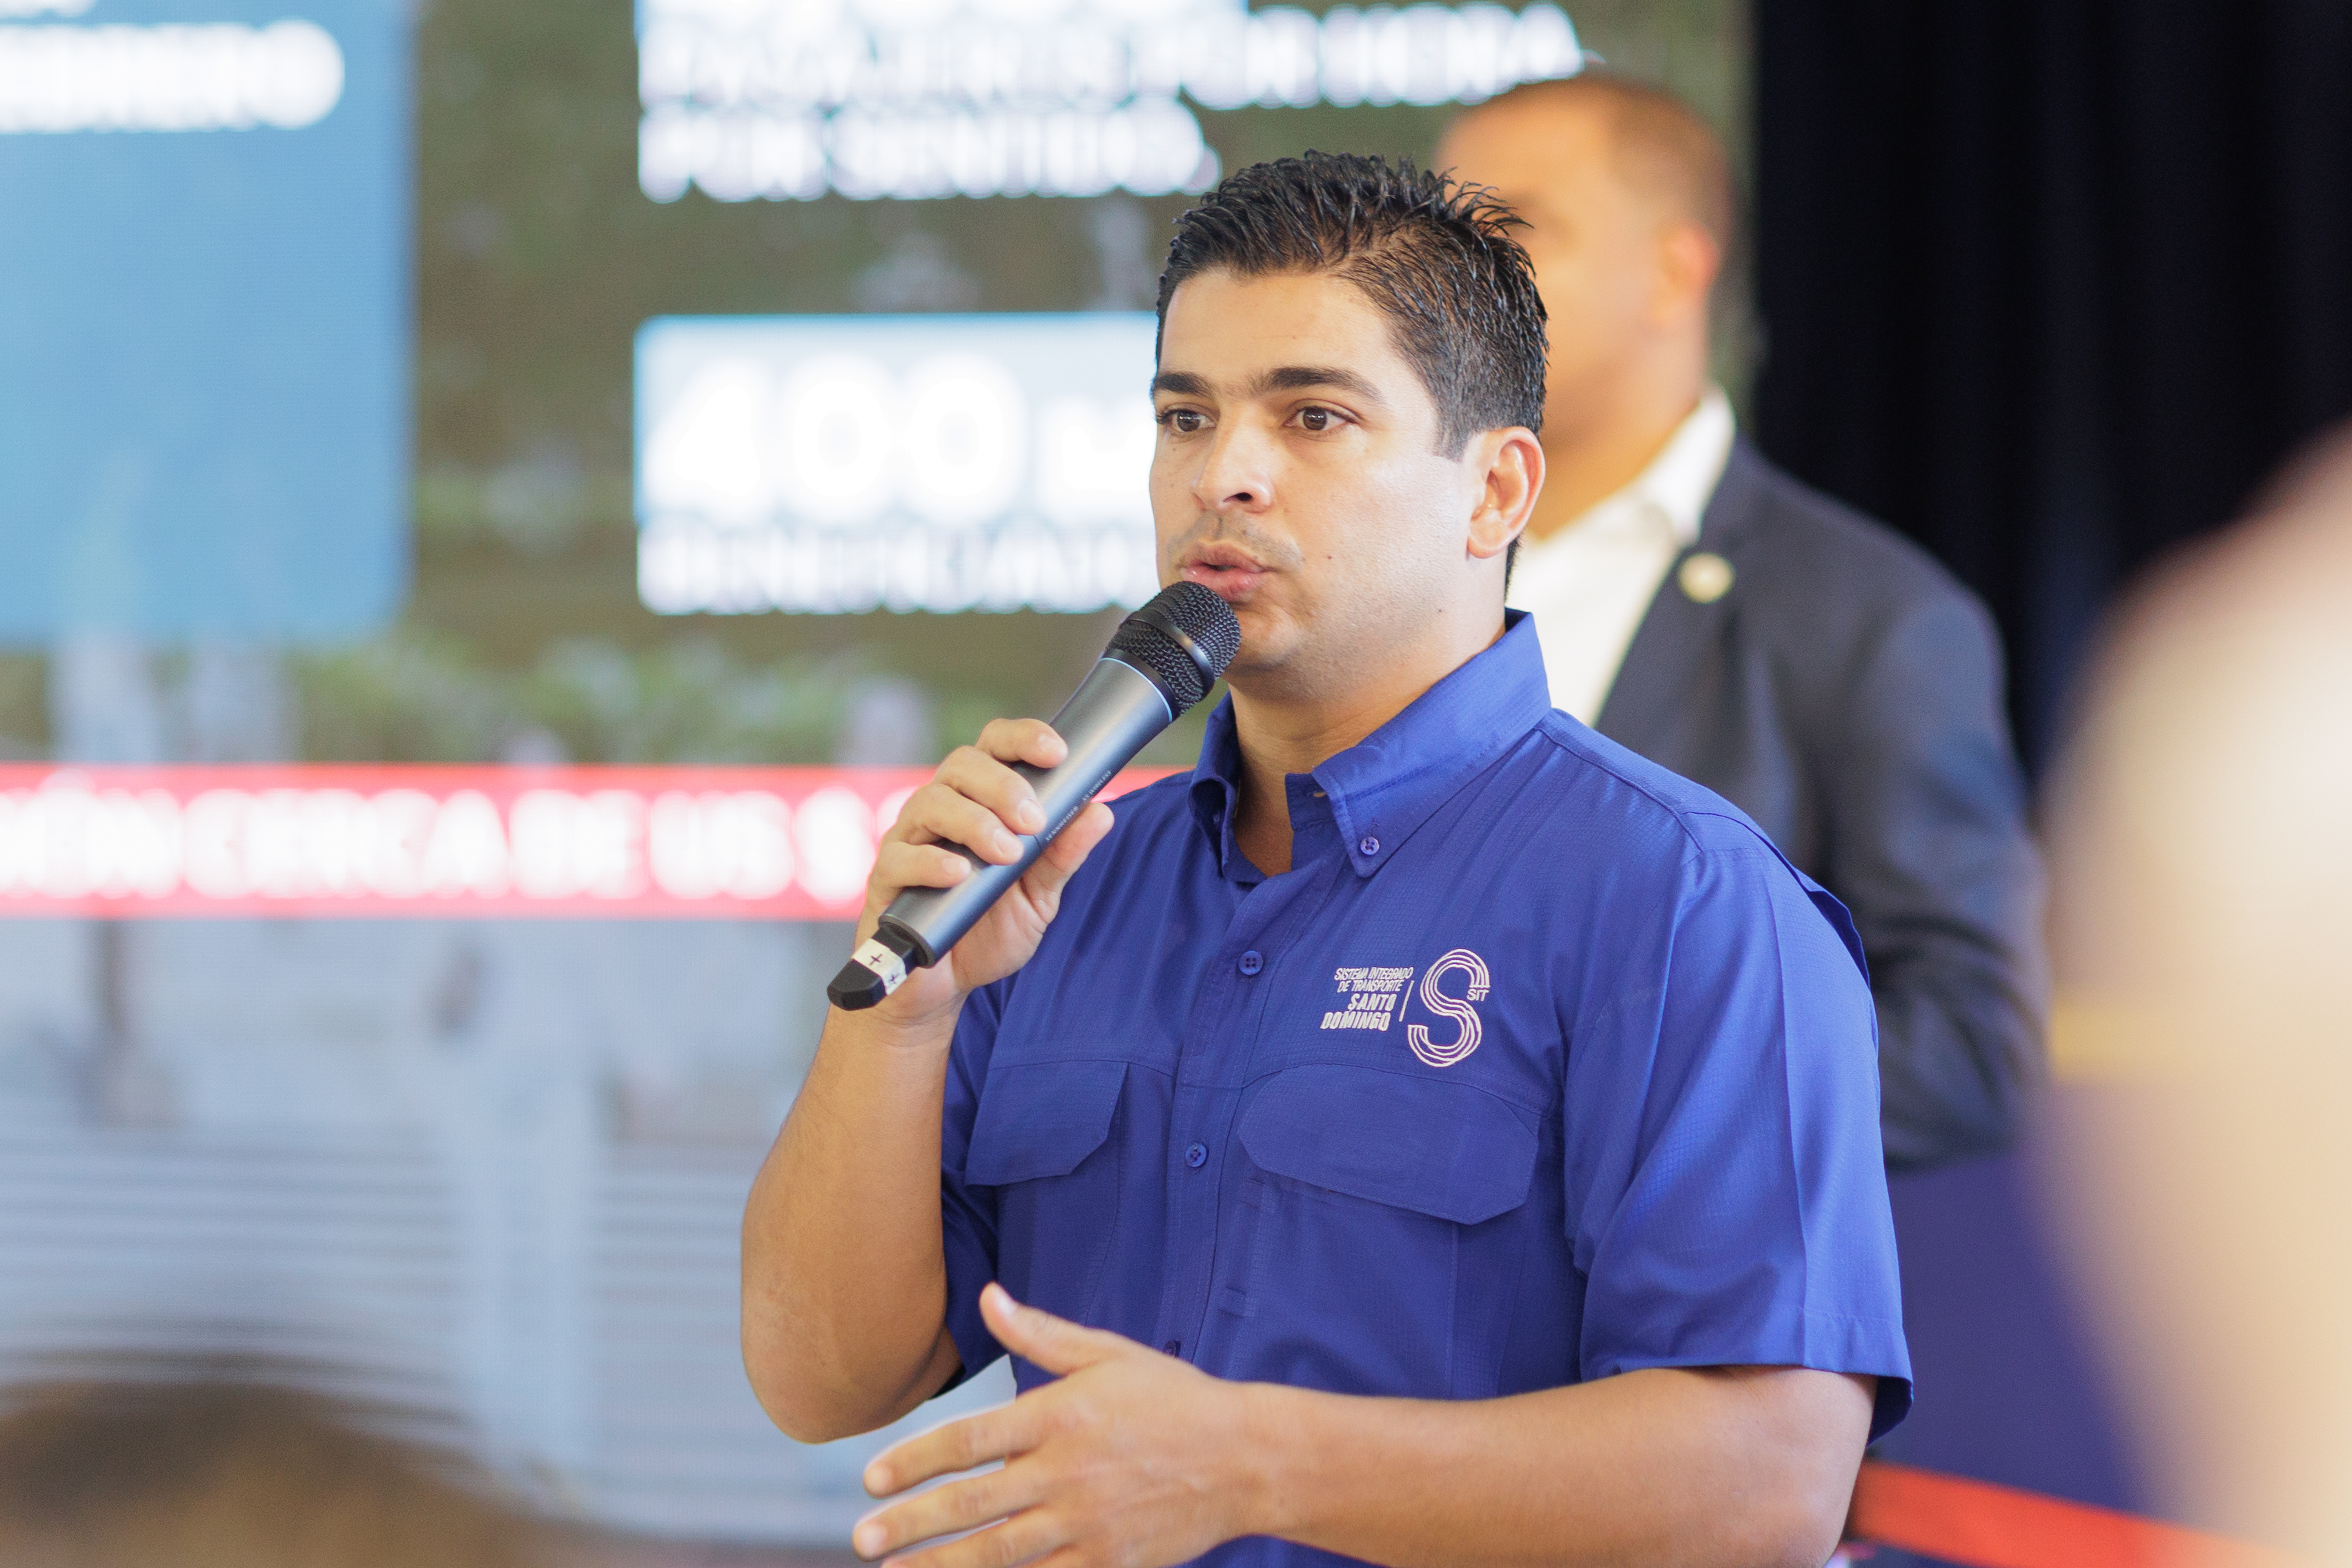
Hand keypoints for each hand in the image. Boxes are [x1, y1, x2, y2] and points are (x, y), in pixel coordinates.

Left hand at [852, 1285, 1262, 1566]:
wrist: (1246, 1459)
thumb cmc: (1173, 1398)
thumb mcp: (1107, 1353)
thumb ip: (1039, 1334)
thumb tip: (988, 1296)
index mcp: (1060, 1415)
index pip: (968, 1439)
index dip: (914, 1459)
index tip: (870, 1479)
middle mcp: (1067, 1472)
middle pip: (972, 1502)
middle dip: (910, 1523)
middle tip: (862, 1538)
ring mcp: (1087, 1523)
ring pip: (998, 1553)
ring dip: (940, 1566)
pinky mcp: (1108, 1563)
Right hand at [855, 721, 1116, 1030]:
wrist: (945, 985)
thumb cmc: (990, 929)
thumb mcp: (1038, 895)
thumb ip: (1063, 855)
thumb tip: (1100, 813)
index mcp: (980, 800)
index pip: (995, 747)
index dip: (1023, 738)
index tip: (1057, 753)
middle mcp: (942, 809)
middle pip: (962, 764)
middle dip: (1004, 786)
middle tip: (1034, 823)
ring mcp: (910, 839)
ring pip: (931, 802)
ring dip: (974, 822)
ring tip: (1007, 855)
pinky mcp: (886, 878)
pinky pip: (900, 856)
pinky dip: (931, 862)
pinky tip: (958, 874)